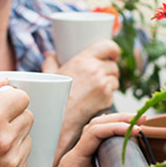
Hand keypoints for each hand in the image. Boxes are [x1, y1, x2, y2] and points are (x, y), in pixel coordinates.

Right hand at [0, 78, 32, 166]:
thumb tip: (2, 81)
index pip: (21, 98)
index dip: (10, 98)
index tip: (2, 103)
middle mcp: (4, 140)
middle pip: (27, 116)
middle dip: (13, 116)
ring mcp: (12, 161)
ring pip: (27, 136)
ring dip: (14, 136)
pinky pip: (24, 156)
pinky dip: (13, 154)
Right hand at [42, 40, 119, 160]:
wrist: (59, 119)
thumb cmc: (52, 97)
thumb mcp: (50, 76)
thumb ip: (51, 62)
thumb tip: (50, 54)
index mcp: (83, 60)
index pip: (108, 46)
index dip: (113, 51)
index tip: (112, 55)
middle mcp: (95, 70)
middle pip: (113, 65)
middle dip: (109, 71)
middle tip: (100, 76)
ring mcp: (103, 84)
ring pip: (115, 80)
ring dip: (109, 83)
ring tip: (96, 89)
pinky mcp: (107, 98)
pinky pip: (113, 93)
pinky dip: (107, 96)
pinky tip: (95, 100)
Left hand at [51, 113, 143, 166]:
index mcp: (74, 159)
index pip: (94, 132)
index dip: (114, 128)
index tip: (134, 130)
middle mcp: (77, 152)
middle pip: (96, 124)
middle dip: (119, 118)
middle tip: (141, 118)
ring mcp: (80, 155)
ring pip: (97, 129)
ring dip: (116, 122)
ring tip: (136, 121)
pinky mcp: (85, 160)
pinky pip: (98, 140)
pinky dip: (112, 132)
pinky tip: (124, 133)